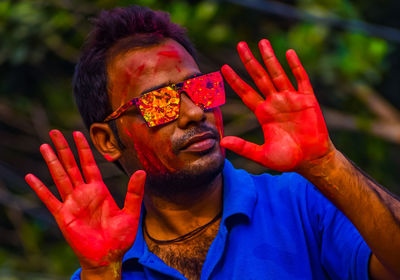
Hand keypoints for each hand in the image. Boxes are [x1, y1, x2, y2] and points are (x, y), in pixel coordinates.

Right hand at [25, 130, 145, 268]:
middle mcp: (84, 193)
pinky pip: (50, 200)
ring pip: (60, 177)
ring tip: (44, 146)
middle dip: (63, 149)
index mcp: (99, 190)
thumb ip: (134, 192)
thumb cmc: (120, 237)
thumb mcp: (130, 212)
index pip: (89, 164)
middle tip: (55, 132)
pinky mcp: (64, 216)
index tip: (77, 133)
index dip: (83, 149)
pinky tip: (31, 177)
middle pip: (71, 165)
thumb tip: (142, 171)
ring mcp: (72, 203)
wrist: (108, 257)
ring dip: (52, 162)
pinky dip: (40, 189)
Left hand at [220, 39, 332, 171]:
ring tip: (262, 42)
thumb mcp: (262, 154)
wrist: (312, 160)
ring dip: (270, 58)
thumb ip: (243, 147)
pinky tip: (289, 53)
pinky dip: (295, 66)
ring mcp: (291, 99)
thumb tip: (222, 142)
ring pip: (278, 74)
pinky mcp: (307, 99)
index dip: (235, 80)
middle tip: (240, 45)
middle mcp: (275, 102)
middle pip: (259, 77)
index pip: (246, 92)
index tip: (224, 68)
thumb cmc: (287, 159)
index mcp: (263, 113)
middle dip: (250, 61)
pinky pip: (301, 79)